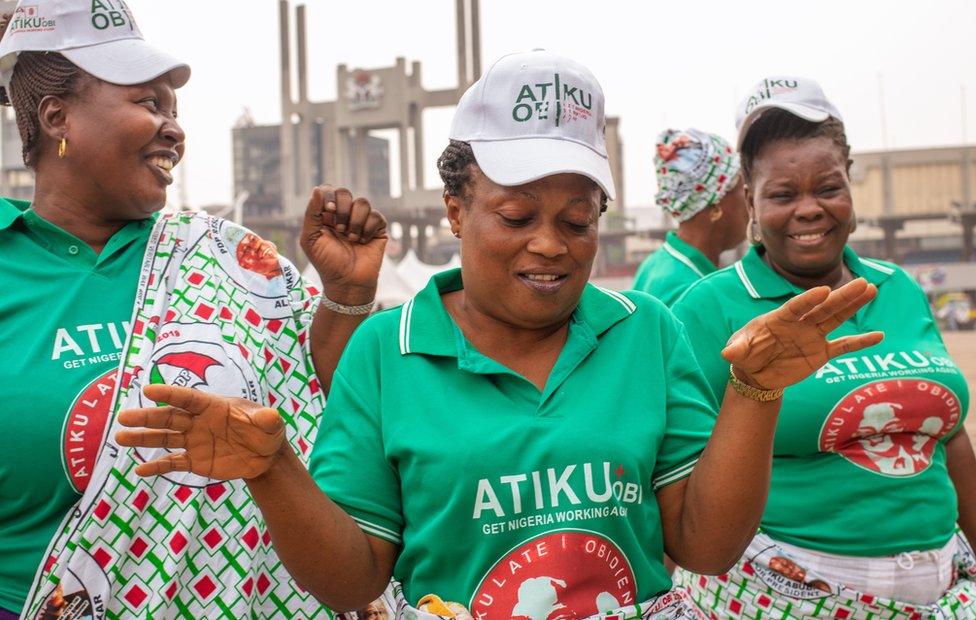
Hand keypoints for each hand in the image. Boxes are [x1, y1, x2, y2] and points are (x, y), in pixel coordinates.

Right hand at [116, 384, 285, 479]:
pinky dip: (157, 466)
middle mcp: (198, 422)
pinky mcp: (195, 461)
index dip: (169, 394)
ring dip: (143, 439)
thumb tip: (270, 416)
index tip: (148, 390)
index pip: (188, 398)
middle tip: (123, 417)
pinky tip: (139, 469)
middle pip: (168, 418)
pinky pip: (172, 463)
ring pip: (164, 439)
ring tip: (120, 438)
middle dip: (146, 417)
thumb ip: (266, 420)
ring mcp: (194, 441)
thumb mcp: (270, 425)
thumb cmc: (266, 433)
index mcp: (213, 406)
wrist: (265, 457)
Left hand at [301, 185, 387, 305]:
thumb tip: (317, 190)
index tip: (328, 211)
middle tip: (339, 229)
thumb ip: (311, 213)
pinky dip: (367, 229)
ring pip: (362, 202)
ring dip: (355, 221)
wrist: (347, 282)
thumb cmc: (326, 263)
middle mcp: (344, 215)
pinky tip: (363, 242)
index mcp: (327, 215)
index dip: (329, 196)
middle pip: (345, 192)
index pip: (328, 191)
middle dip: (341, 209)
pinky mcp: (377, 229)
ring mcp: (362, 221)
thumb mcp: (310, 239)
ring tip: (351, 238)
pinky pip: (376, 216)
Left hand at [722, 278, 883, 389]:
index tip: (824, 290)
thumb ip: (737, 349)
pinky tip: (879, 335)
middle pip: (823, 307)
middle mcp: (800, 324)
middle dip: (842, 296)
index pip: (796, 306)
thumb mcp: (738, 352)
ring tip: (871, 290)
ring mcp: (812, 337)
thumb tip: (727, 353)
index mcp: (779, 318)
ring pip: (836, 319)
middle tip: (863, 282)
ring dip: (853, 306)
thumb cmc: (746, 354)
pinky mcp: (821, 353)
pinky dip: (860, 342)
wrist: (756, 373)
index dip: (809, 299)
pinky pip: (843, 346)